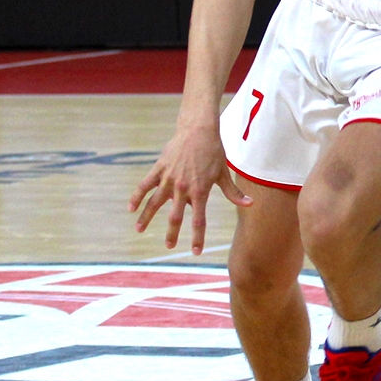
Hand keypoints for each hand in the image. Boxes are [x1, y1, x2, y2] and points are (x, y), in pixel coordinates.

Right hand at [128, 121, 250, 254]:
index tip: (195, 251)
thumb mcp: (223, 173)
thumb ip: (233, 192)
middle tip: (169, 246)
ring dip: (146, 217)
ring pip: (154, 202)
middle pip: (175, 216)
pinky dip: (137, 196)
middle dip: (172, 233)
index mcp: (200, 191)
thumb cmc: (214, 151)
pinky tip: (131, 208)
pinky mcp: (159, 168)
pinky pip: (145, 185)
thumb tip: (250, 204)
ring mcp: (169, 178)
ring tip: (139, 230)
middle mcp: (183, 187)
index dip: (197, 237)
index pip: (199, 220)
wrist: (198, 129)